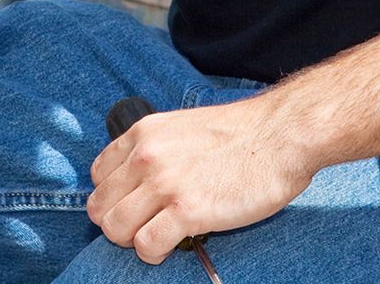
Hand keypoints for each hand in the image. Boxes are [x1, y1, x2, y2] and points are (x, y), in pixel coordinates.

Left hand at [87, 96, 315, 263]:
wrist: (280, 135)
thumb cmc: (242, 134)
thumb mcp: (184, 127)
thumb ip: (157, 148)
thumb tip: (141, 179)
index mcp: (144, 133)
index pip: (98, 176)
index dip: (113, 197)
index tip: (133, 206)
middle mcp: (147, 156)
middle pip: (101, 206)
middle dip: (119, 224)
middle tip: (145, 227)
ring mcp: (165, 183)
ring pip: (116, 229)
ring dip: (133, 241)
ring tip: (158, 238)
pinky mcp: (188, 210)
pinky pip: (146, 245)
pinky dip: (154, 253)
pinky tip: (173, 245)